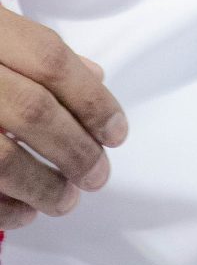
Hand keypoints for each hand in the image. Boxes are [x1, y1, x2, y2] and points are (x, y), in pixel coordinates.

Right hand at [0, 10, 127, 229]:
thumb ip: (32, 51)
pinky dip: (1, 207)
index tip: (117, 133)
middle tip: (99, 176)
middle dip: (74, 148)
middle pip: (31, 110)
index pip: (50, 60)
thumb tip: (94, 77)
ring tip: (66, 200)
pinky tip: (23, 214)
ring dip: (42, 186)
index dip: (91, 99)